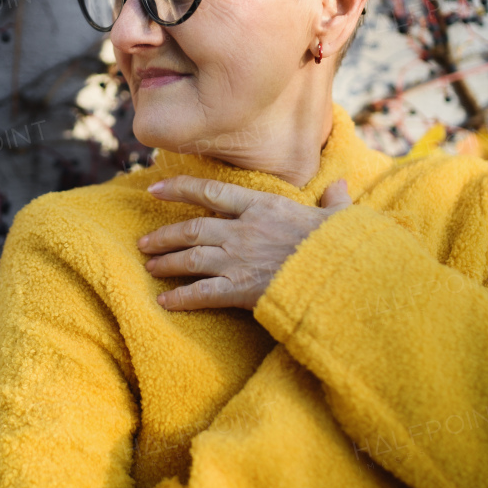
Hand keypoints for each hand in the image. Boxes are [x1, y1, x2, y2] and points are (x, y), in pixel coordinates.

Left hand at [138, 175, 354, 310]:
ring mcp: (238, 259)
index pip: (210, 192)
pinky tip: (164, 302)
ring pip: (190, 257)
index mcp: (263, 206)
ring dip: (166, 261)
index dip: (179, 188)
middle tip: (145, 242)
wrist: (342, 275)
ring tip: (150, 266)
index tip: (156, 188)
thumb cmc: (340, 245)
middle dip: (165, 235)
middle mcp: (243, 229)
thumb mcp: (339, 217)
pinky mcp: (239, 289)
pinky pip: (201, 293)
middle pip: (192, 228)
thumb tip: (342, 186)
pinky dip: (180, 297)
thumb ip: (334, 201)